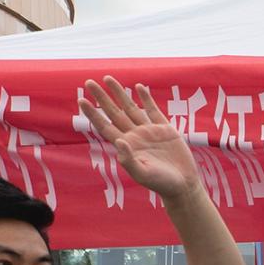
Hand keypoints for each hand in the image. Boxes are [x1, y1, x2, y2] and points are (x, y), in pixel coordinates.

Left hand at [82, 78, 202, 202]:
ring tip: (108, 79)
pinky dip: (147, 99)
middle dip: (102, 97)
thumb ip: (129, 160)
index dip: (92, 113)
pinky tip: (139, 88)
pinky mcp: (166, 130)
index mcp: (126, 145)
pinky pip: (154, 111)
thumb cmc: (161, 184)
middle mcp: (135, 136)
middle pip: (114, 112)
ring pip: (131, 108)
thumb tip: (119, 141)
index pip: (105, 125)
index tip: (81, 100)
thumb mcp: (143, 174)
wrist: (183, 185)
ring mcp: (150, 131)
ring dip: (120, 93)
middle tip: (89, 82)